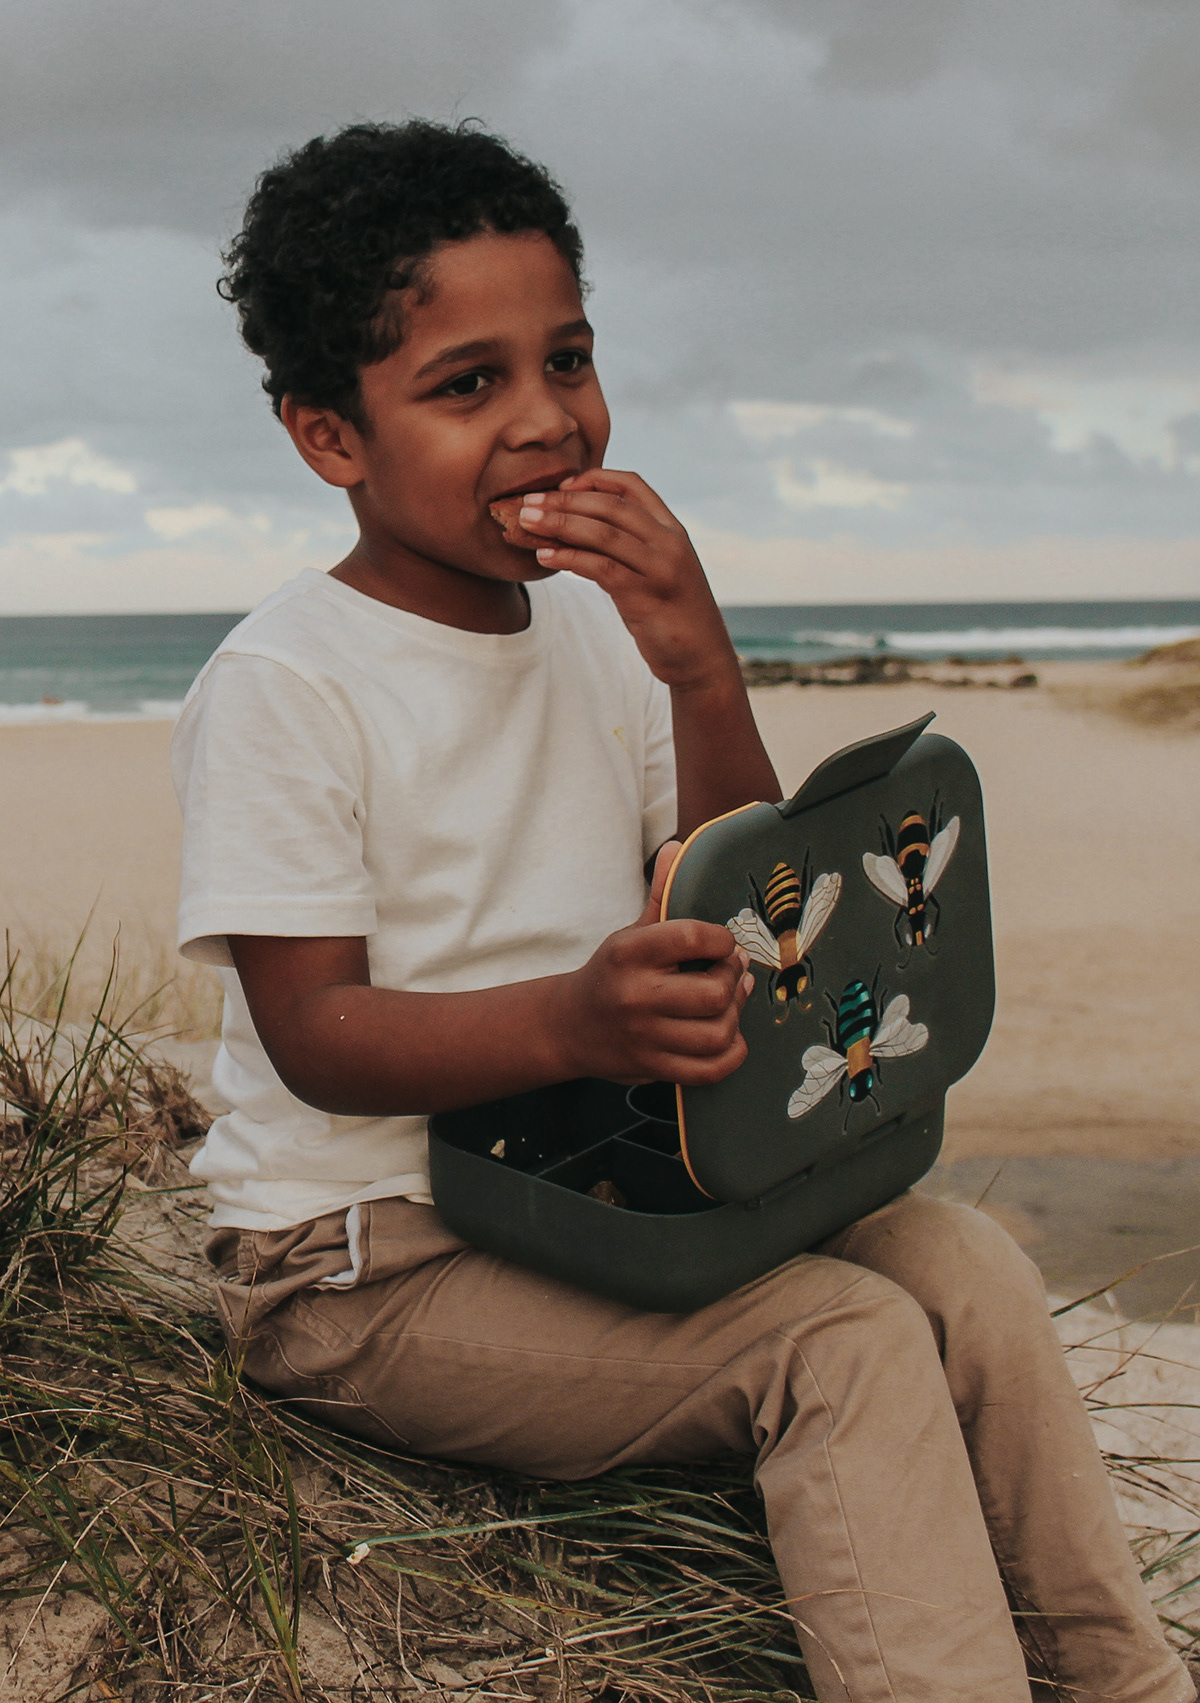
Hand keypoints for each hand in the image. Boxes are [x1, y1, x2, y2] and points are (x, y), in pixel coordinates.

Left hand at [517, 470, 737, 689]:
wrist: (702, 659)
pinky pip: (601, 568)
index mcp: (672, 530)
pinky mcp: (646, 597)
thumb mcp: (656, 571)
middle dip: (565, 500)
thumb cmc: (671, 615)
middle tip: (529, 501)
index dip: (594, 479)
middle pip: (611, 506)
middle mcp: (669, 543)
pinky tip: (545, 556)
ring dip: (559, 524)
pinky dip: (569, 558)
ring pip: (603, 534)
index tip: (562, 485)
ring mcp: (660, 569)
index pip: (632, 486)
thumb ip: (629, 547)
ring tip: (527, 522)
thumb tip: (577, 530)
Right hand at [557, 843, 753, 1085]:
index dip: (722, 940)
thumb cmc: (611, 973)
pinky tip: (730, 1038)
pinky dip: (731, 1056)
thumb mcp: (630, 933)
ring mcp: (644, 1036)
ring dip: (735, 1017)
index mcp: (629, 952)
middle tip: (731, 972)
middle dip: (734, 980)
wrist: (569, 1026)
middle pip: (714, 993)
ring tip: (730, 1003)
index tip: (722, 943)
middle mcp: (635, 995)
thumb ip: (660, 895)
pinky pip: (709, 1070)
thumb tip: (676, 848)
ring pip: (717, 1034)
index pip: (693, 938)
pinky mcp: (652, 1067)